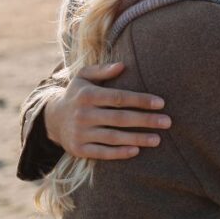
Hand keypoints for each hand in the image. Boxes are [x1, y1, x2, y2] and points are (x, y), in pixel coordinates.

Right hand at [44, 62, 171, 159]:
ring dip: (137, 138)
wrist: (52, 119)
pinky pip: (102, 152)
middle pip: (120, 118)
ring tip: (158, 139)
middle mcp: (83, 115)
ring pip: (114, 137)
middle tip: (167, 122)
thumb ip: (102, 70)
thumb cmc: (77, 94)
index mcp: (87, 95)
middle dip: (146, 120)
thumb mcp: (83, 77)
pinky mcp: (79, 149)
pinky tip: (136, 151)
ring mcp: (80, 133)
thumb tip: (122, 65)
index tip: (161, 103)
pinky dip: (119, 153)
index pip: (119, 98)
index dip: (140, 100)